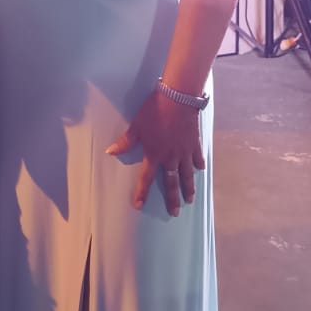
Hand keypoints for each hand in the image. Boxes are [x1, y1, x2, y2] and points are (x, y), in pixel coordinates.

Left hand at [107, 90, 204, 215]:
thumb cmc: (154, 111)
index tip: (139, 205)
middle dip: (173, 199)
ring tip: (190, 200)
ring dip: (188, 188)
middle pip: (172, 182)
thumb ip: (125, 142)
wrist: (178, 98)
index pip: (146, 178)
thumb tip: (110, 152)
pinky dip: (198, 164)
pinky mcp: (194, 143)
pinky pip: (197, 157)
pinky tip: (200, 170)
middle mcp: (171, 157)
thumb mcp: (137, 126)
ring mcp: (184, 151)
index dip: (141, 193)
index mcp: (155, 154)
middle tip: (175, 212)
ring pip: (187, 174)